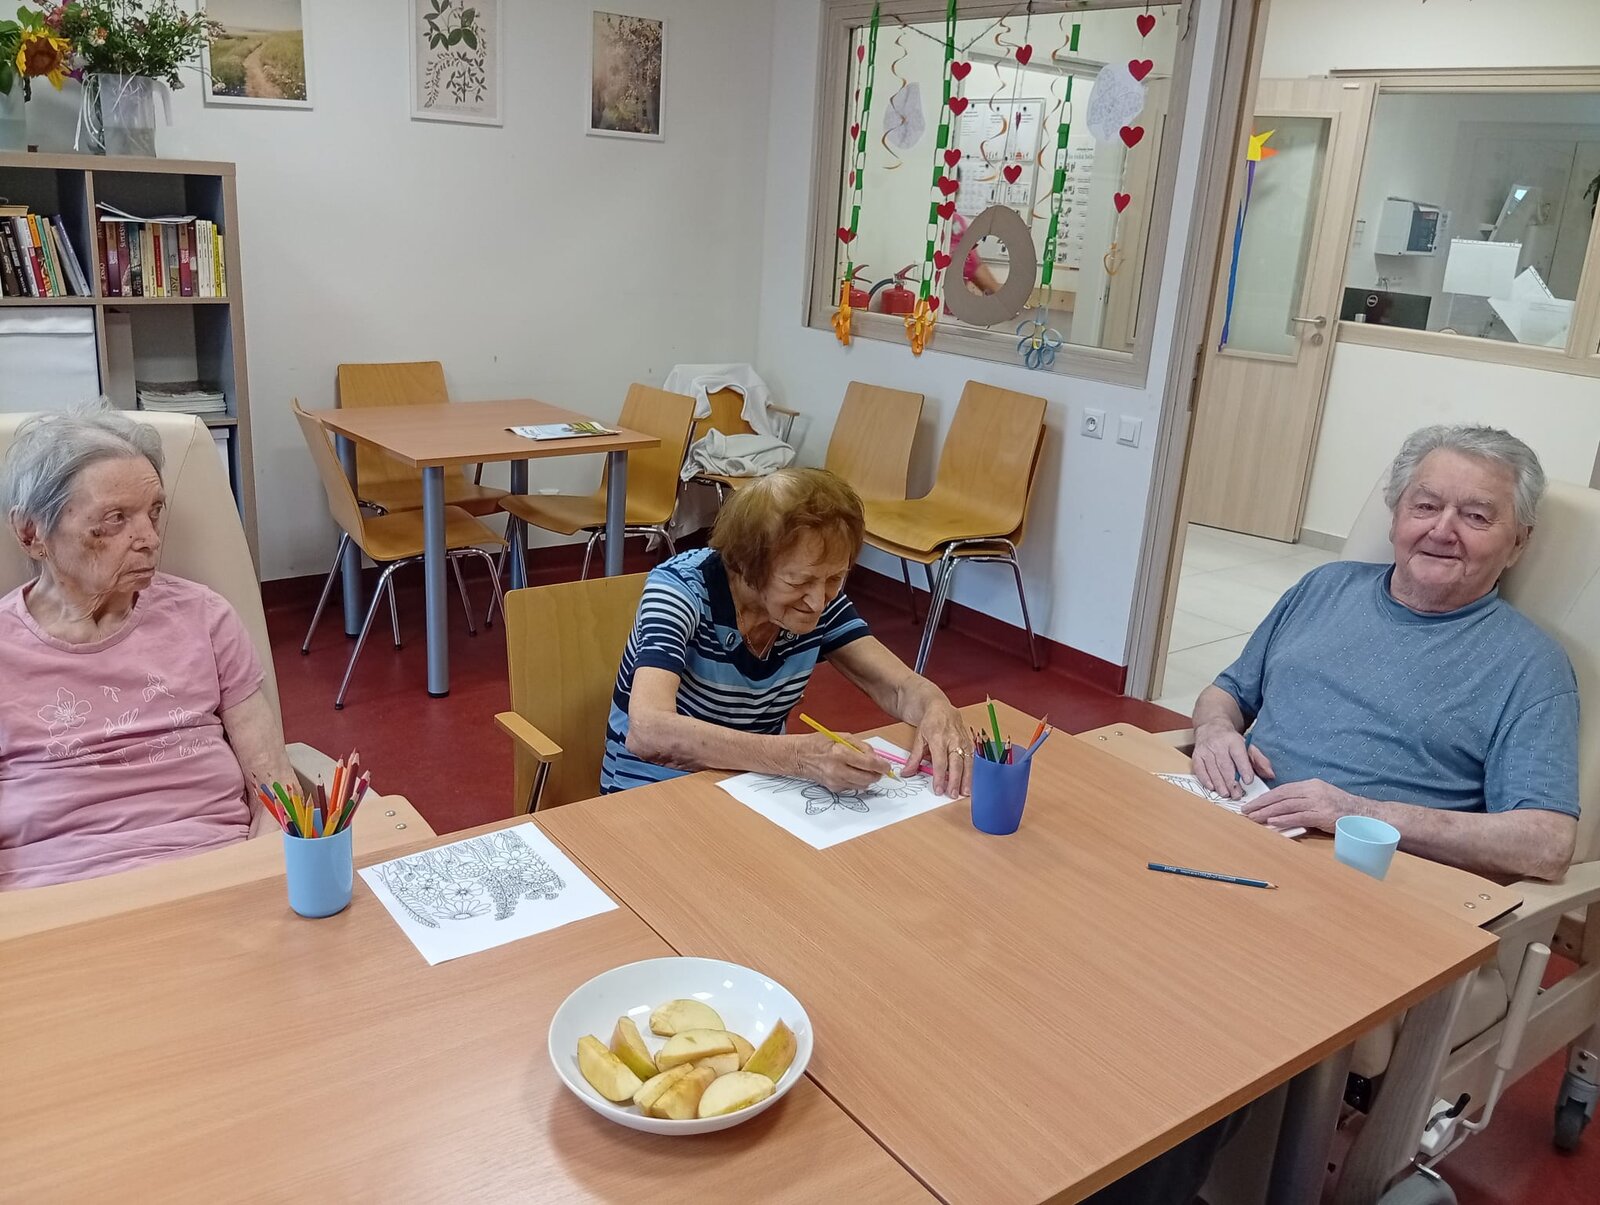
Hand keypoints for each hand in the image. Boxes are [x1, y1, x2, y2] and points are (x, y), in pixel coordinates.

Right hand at [792, 733, 890, 792]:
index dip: (882, 766)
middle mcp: (838, 770)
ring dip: (868, 778)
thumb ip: (862, 746)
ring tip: (865, 769)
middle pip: (868, 778)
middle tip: (880, 769)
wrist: (800, 756)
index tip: (887, 766)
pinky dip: (857, 781)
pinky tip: (852, 772)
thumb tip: (877, 758)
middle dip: (877, 774)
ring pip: (862, 785)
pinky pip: (852, 787)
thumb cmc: (820, 743)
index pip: (869, 764)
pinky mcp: (833, 788)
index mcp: (840, 753)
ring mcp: (835, 781)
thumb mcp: (843, 736)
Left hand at [905, 699, 971, 797]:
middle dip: (954, 780)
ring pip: (967, 762)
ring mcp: (963, 740)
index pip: (940, 761)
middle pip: (955, 763)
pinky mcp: (969, 742)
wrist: (940, 707)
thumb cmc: (929, 723)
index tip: (938, 789)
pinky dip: (971, 771)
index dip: (939, 777)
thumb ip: (914, 757)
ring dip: (967, 778)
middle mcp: (953, 739)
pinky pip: (972, 758)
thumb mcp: (918, 738)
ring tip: (966, 792)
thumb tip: (906, 773)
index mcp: (938, 738)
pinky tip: (970, 782)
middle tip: (952, 794)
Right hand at [1192, 721, 1273, 799]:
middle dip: (1231, 782)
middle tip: (1237, 795)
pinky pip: (1199, 769)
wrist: (1211, 727)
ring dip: (1219, 784)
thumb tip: (1270, 774)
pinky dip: (1205, 779)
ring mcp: (1206, 750)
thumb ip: (1259, 760)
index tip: (1248, 781)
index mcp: (1233, 741)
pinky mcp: (1197, 755)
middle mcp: (1218, 745)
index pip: (1239, 755)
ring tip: (1226, 794)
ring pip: (1212, 769)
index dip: (1243, 769)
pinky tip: (1212, 787)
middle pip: (1225, 765)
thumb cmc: (1231, 741)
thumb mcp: (1247, 746)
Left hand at [1242, 778, 1363, 834]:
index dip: (1265, 797)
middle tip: (1246, 811)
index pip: (1282, 790)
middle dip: (1262, 804)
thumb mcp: (1320, 797)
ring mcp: (1318, 802)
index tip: (1252, 803)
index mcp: (1310, 785)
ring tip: (1254, 818)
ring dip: (1268, 812)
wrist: (1364, 814)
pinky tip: (1273, 822)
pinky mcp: (1323, 815)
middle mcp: (1313, 791)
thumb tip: (1279, 808)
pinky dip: (1285, 819)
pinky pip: (1300, 816)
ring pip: (1287, 806)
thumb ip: (1301, 800)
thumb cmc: (1340, 807)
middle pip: (1281, 796)